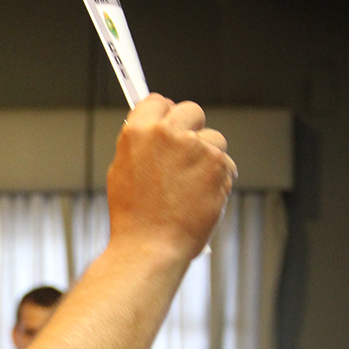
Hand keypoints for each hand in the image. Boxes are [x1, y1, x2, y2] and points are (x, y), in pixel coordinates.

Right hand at [106, 95, 236, 262]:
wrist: (150, 247)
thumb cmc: (134, 217)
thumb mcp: (122, 171)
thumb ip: (141, 144)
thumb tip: (155, 129)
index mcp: (138, 131)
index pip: (158, 101)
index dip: (165, 114)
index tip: (170, 125)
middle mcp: (167, 133)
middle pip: (191, 110)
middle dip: (192, 129)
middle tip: (186, 154)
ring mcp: (196, 147)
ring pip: (214, 139)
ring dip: (209, 156)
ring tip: (192, 186)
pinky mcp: (218, 165)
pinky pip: (226, 163)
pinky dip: (219, 179)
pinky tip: (202, 197)